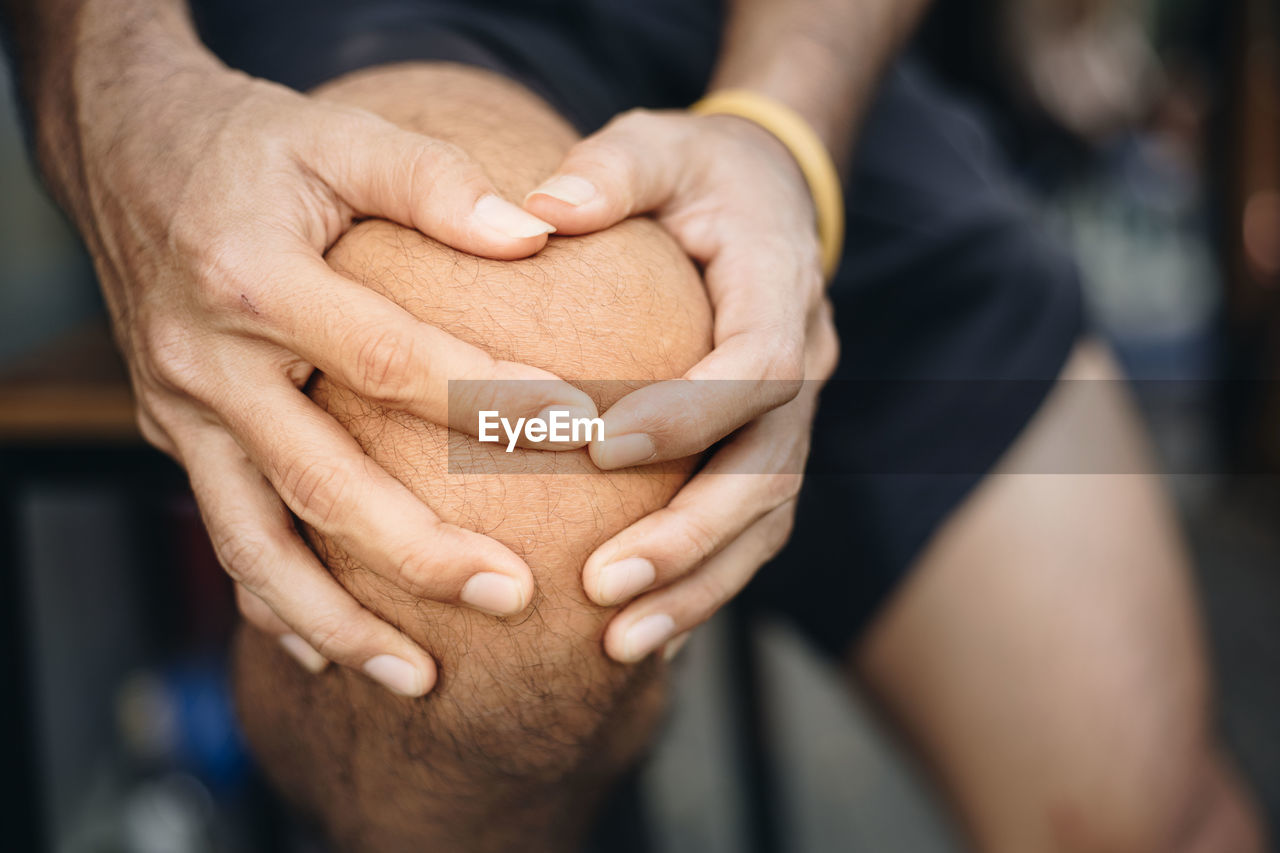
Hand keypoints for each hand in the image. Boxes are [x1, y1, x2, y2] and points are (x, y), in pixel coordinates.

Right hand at [78, 63, 597, 694]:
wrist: (123, 152)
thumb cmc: (251, 144)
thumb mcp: (338, 135)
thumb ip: (434, 182)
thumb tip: (537, 232)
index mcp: (257, 281)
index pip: (393, 361)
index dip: (487, 404)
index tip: (578, 437)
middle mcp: (210, 361)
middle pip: (321, 484)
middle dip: (418, 557)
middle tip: (514, 598)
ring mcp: (183, 410)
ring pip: (253, 544)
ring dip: (336, 621)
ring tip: (419, 680)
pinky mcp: (175, 433)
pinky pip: (223, 535)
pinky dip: (274, 601)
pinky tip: (330, 650)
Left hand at [525, 108, 838, 661]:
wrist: (769, 197)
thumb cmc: (702, 171)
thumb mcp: (661, 141)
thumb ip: (613, 166)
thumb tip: (542, 209)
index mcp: (781, 287)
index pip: (754, 365)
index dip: (690, 414)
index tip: (603, 452)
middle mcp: (803, 363)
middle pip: (767, 470)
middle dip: (691, 539)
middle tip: (603, 590)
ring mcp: (792, 416)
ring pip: (766, 520)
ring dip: (699, 587)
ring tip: (620, 643)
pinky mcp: (767, 447)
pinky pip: (751, 529)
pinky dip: (705, 584)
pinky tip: (647, 636)